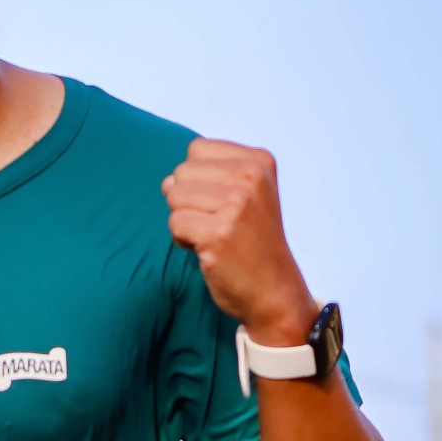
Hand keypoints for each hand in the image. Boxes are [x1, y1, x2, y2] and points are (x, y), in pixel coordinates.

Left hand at [162, 138, 317, 342]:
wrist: (274, 290)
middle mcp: (251, 178)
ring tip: (213, 236)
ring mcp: (236, 204)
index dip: (199, 180)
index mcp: (258, 161)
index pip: (197, 150)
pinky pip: (174, 223)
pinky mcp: (219, 232)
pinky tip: (207, 250)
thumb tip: (167, 182)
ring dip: (185, 221)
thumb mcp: (244, 195)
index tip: (225, 204)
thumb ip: (207, 176)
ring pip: (174, 196)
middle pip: (182, 172)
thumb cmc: (252, 243)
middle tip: (218, 224)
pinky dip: (182, 240)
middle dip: (189, 201)